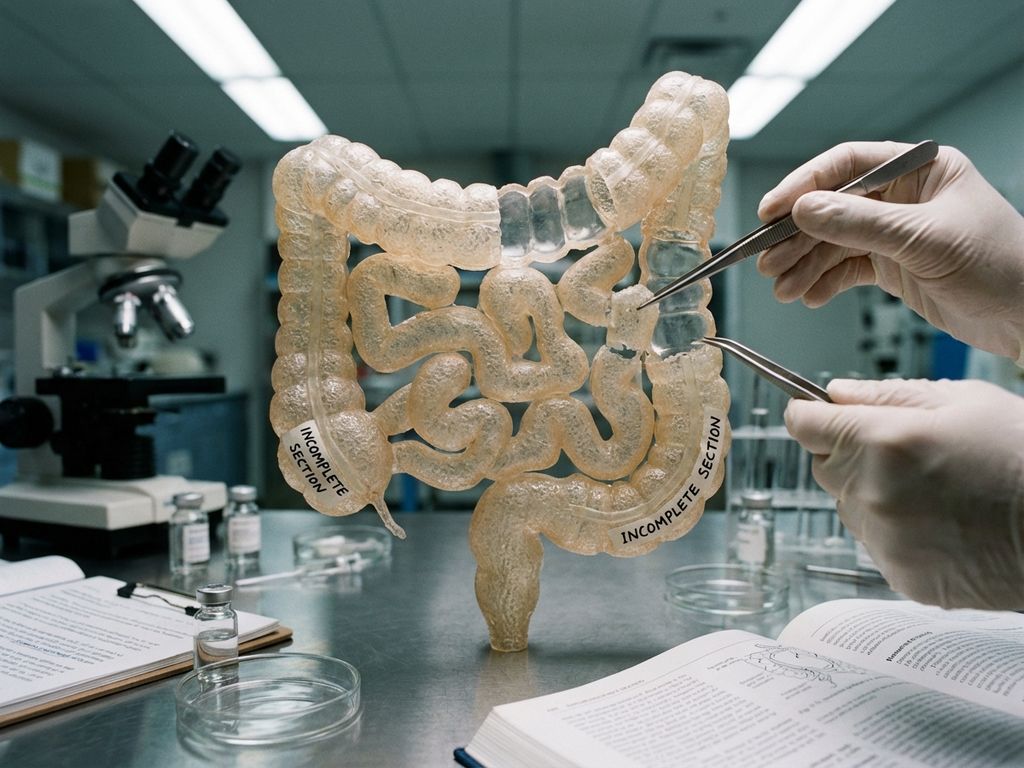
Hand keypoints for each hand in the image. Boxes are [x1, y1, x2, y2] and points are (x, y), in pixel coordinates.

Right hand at [757, 141, 1023, 363]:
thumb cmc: (1000, 265)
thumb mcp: (925, 240)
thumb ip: (860, 223)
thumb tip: (802, 209)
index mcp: (920, 169)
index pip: (847, 164)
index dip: (804, 185)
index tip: (771, 210)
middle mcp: (903, 197)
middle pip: (832, 207)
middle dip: (797, 236)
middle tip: (767, 260)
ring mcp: (896, 233)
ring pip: (834, 242)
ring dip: (805, 264)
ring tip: (782, 288)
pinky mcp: (893, 266)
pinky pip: (846, 269)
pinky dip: (824, 283)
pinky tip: (808, 296)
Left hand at [785, 378, 1023, 609]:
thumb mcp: (964, 401)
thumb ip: (887, 394)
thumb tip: (835, 393)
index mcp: (882, 441)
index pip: (804, 425)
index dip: (811, 415)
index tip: (819, 414)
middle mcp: (871, 492)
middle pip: (823, 466)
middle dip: (849, 453)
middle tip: (903, 451)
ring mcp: (883, 538)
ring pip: (848, 506)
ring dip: (871, 493)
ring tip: (933, 489)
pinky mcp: (899, 574)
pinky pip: (875, 543)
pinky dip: (896, 531)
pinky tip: (942, 522)